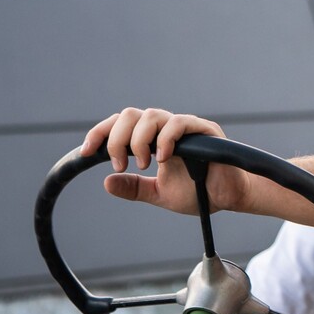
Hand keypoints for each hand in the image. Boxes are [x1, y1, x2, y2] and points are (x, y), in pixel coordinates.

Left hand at [81, 108, 238, 213]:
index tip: (85, 153)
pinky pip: (179, 123)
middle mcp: (165, 127)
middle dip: (116, 138)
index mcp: (152, 138)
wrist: (228, 198)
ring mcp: (184, 126)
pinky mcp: (204, 129)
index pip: (120, 125)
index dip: (100, 133)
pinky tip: (163, 158)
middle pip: (130, 115)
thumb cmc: (198, 192)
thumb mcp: (158, 193)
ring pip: (152, 115)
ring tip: (143, 163)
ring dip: (139, 139)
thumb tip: (106, 183)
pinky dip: (166, 138)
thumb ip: (134, 188)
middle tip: (119, 164)